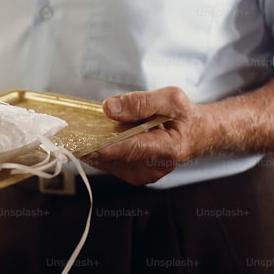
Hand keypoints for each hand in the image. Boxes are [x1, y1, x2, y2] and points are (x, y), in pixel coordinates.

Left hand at [84, 87, 203, 185]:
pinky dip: (101, 149)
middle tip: (78, 126)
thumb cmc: (184, 116)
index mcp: (167, 149)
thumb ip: (140, 102)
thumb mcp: (170, 98)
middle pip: (112, 156)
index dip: (103, 146)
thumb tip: (109, 108)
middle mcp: (153, 168)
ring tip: (95, 127)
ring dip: (96, 145)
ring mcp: (142, 175)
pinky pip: (108, 163)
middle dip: (94, 141)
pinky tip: (104, 136)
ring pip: (106, 161)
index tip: (81, 142)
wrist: (195, 134)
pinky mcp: (132, 175)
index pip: (129, 149)